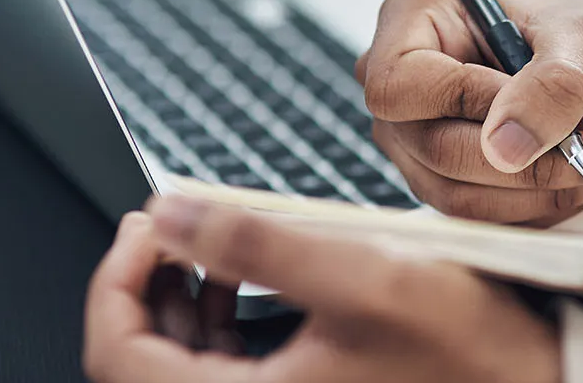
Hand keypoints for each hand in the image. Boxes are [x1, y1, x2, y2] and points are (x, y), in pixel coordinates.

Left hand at [83, 195, 560, 382]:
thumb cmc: (468, 350)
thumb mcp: (363, 277)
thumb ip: (256, 244)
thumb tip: (169, 215)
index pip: (119, 355)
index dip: (115, 280)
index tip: (144, 225)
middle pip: (144, 363)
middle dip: (146, 284)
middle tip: (165, 225)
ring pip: (184, 369)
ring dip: (181, 304)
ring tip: (202, 245)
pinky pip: (230, 373)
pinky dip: (220, 326)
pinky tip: (243, 282)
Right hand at [356, 0, 582, 224]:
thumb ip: (552, 87)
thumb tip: (504, 147)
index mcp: (416, 21)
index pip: (399, 85)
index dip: (466, 103)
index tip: (539, 105)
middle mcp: (404, 88)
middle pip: (434, 148)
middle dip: (526, 160)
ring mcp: (417, 143)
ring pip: (457, 195)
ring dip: (539, 188)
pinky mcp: (445, 186)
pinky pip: (481, 219)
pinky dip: (537, 205)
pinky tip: (573, 176)